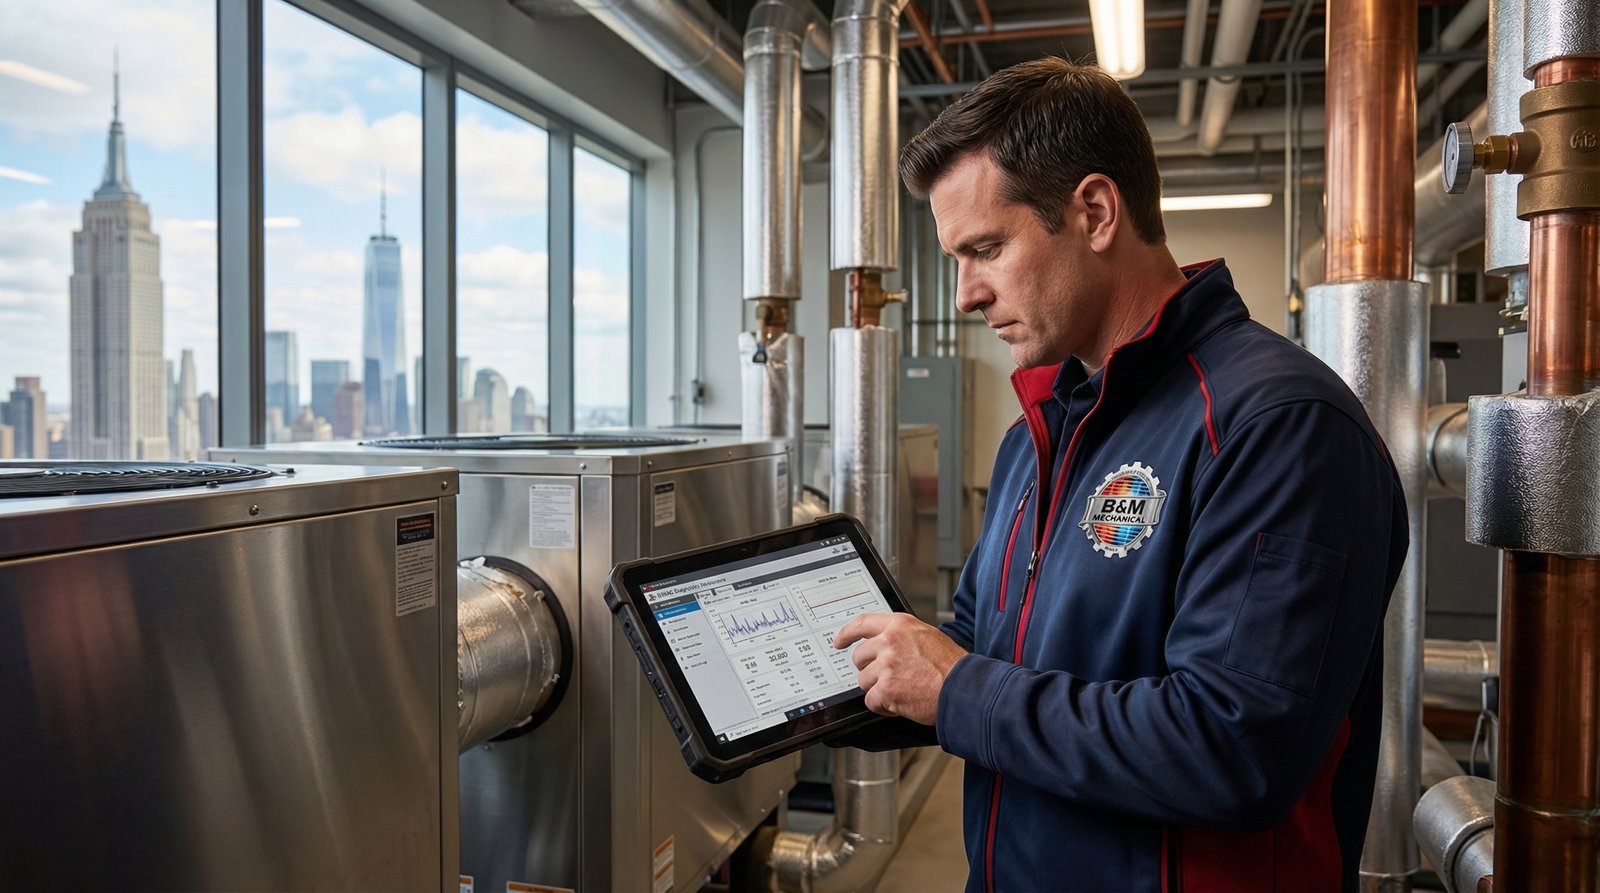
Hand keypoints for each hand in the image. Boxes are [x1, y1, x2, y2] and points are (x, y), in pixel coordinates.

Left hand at [833, 612, 964, 724]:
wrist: (962, 688)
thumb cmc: (950, 666)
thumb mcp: (926, 636)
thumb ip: (901, 636)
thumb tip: (882, 643)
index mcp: (899, 625)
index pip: (861, 623)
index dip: (846, 634)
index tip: (839, 641)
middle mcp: (889, 641)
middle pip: (859, 657)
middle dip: (870, 670)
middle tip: (890, 678)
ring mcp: (886, 665)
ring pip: (863, 681)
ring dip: (879, 689)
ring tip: (902, 690)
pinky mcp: (885, 689)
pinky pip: (871, 701)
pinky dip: (883, 707)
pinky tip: (900, 703)